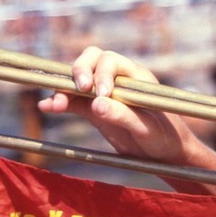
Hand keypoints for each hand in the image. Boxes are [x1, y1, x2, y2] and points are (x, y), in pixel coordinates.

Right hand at [38, 45, 196, 165]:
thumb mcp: (148, 128)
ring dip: (64, 89)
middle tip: (79, 90)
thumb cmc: (166, 137)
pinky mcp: (94, 111)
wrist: (168, 155)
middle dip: (80, 71)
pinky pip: (74, 102)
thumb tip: (96, 104)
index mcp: (135, 76)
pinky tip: (47, 107)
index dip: (101, 73)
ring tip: (54, 104)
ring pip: (79, 81)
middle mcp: (118, 80)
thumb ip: (124, 115)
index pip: (111, 61)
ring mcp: (104, 94)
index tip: (98, 94)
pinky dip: (61, 103)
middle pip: (91, 61)